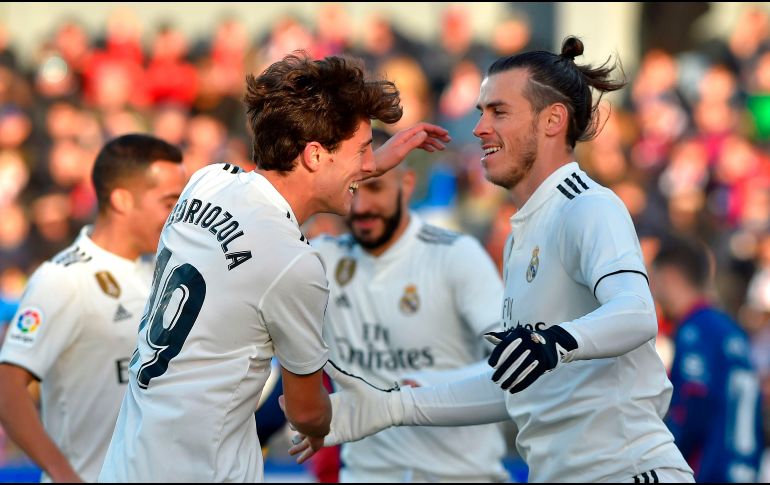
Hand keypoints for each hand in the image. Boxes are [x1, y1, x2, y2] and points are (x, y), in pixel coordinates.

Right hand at [285, 360, 403, 463]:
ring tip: (292, 445)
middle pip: (312, 422)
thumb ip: (336, 373)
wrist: (384, 408)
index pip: (313, 406)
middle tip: (287, 426)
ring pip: (316, 434)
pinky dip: (316, 445)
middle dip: (299, 426)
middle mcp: (332, 416)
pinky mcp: (343, 436)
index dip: (301, 407)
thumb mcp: (350, 382)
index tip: (288, 406)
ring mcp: (337, 426)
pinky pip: (326, 441)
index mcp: (332, 403)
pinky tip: (306, 446)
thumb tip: (324, 360)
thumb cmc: (369, 394)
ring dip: (304, 440)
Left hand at [371, 123, 450, 176]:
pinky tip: (432, 150)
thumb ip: (413, 142)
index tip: (445, 134)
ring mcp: (403, 141)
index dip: (435, 129)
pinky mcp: (402, 148)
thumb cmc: (385, 160)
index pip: (423, 127)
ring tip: (443, 147)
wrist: (373, 167)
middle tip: (448, 140)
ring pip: (421, 138)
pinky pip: (417, 144)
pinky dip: (426, 146)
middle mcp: (404, 135)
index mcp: (404, 134)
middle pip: (424, 131)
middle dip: (436, 134)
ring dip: (433, 141)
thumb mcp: (401, 152)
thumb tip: (425, 133)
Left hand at [485, 325, 577, 393]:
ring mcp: (539, 352)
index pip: (506, 345)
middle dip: (502, 371)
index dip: (498, 355)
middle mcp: (530, 341)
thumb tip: (486, 336)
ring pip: (523, 368)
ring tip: (503, 387)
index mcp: (520, 333)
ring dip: (512, 380)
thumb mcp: (516, 336)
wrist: (553, 341)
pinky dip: (522, 384)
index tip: (491, 365)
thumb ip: (501, 338)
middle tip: (494, 380)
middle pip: (514, 359)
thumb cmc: (527, 340)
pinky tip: (513, 390)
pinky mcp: (545, 363)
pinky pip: (532, 375)